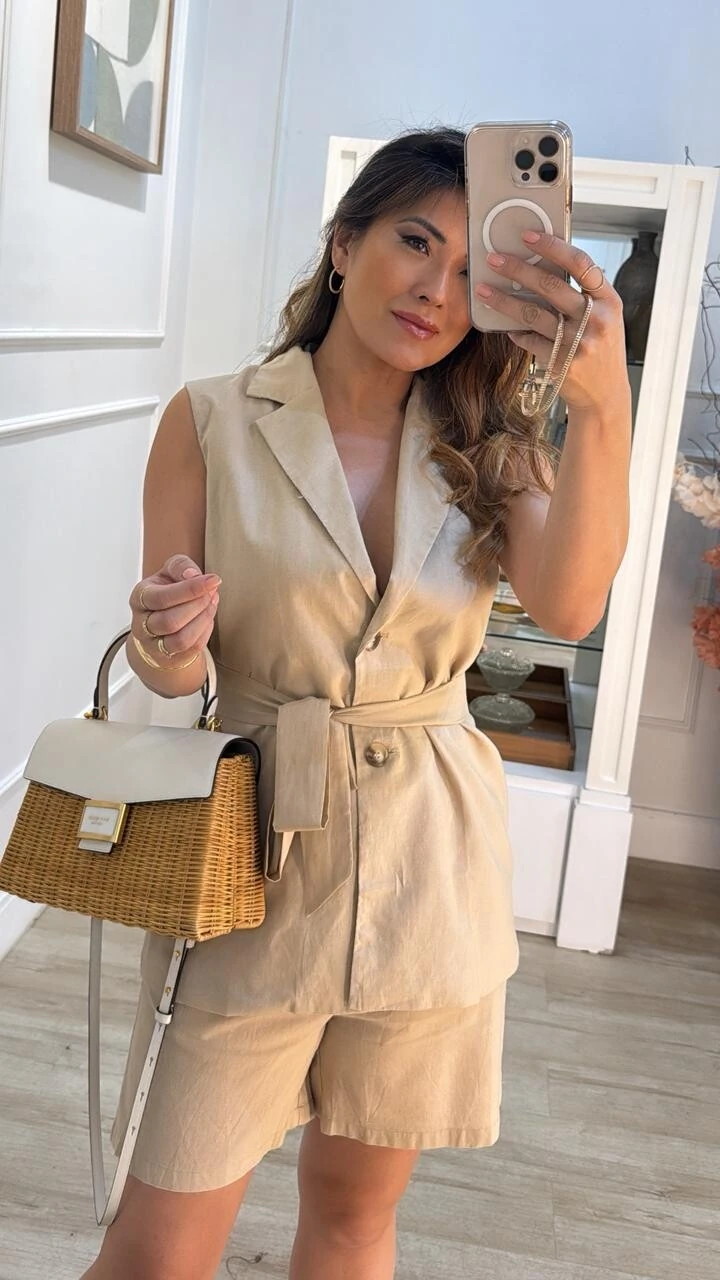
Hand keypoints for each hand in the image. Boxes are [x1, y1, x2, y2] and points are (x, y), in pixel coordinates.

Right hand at [129, 554, 220, 665]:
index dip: (189, 589)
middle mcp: (142, 624)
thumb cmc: (164, 594)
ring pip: (181, 639)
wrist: (158, 623)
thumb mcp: (169, 572)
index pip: (161, 597)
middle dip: (198, 605)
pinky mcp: (168, 658)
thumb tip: (192, 574)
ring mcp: (153, 644)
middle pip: (171, 621)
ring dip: (203, 620)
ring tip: (211, 604)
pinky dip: (205, 633)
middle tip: (211, 592)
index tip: (212, 581)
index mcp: (139, 598)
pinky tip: (208, 618)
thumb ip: (180, 566)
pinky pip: (192, 649)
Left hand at [477, 232, 630, 413]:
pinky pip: (529, 341)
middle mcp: (596, 319)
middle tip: (494, 258)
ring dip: (503, 300)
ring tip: (483, 290)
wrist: (605, 396)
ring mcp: (578, 343)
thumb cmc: (601, 351)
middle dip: (518, 269)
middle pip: (551, 286)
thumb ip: (585, 295)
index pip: (581, 264)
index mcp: (609, 301)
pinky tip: (505, 327)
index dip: (553, 247)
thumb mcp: (605, 318)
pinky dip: (515, 332)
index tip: (528, 236)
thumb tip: (549, 263)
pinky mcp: (560, 363)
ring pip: (533, 314)